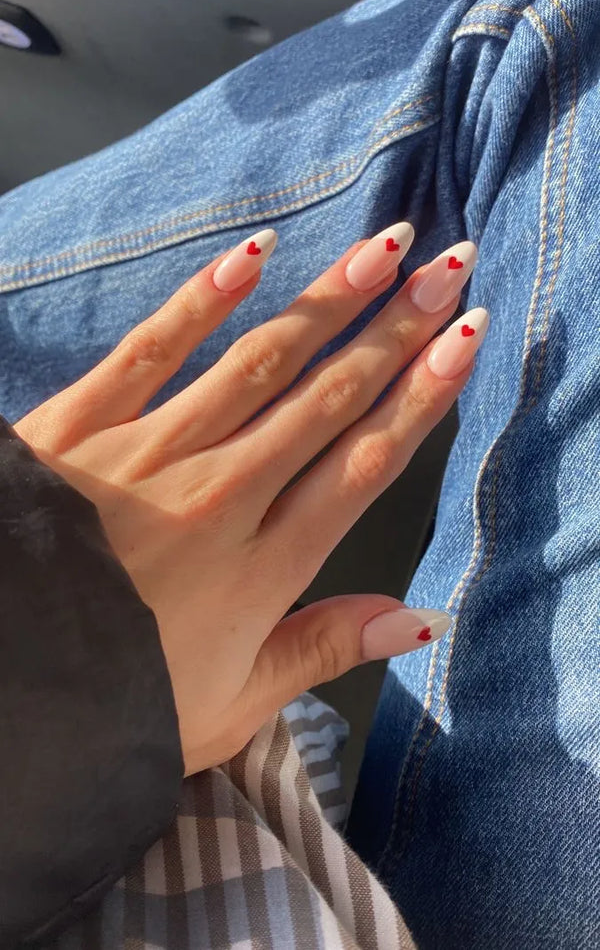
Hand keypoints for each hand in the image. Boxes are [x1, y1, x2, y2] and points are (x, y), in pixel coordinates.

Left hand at [16, 222, 485, 774]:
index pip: (365, 463)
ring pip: (260, 363)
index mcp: (264, 566)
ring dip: (327, 302)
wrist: (0, 685)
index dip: (422, 396)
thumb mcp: (230, 705)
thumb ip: (322, 651)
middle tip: (449, 269)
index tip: (465, 339)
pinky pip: (152, 350)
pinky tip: (252, 254)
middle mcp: (222, 496)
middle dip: (397, 330)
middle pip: (329, 398)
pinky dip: (203, 300)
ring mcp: (152, 453)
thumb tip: (416, 620)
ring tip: (381, 251)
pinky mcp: (81, 426)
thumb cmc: (114, 700)